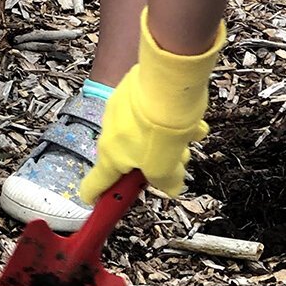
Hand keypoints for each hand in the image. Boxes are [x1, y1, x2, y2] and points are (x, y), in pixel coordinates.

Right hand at [80, 10, 225, 204]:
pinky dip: (168, 117)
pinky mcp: (130, 91)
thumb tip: (171, 187)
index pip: (97, 183)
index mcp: (112, 156)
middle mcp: (110, 133)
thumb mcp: (168, 164)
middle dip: (155, 162)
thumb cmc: (162, 126)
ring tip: (190, 133)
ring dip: (167, 139)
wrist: (167, 82)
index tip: (94, 202)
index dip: (96, 195)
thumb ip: (167, 181)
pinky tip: (189, 116)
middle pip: (130, 158)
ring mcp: (118, 110)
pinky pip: (149, 112)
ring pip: (143, 134)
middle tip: (178, 159)